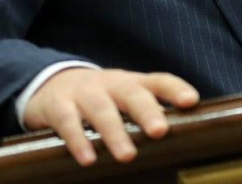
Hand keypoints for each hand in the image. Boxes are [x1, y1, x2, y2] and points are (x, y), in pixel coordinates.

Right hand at [22, 67, 199, 165]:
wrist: (51, 83)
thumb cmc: (101, 98)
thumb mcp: (124, 99)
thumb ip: (148, 113)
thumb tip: (183, 140)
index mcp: (132, 83)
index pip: (159, 81)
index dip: (175, 89)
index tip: (190, 101)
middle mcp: (111, 84)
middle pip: (131, 93)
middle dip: (146, 111)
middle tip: (160, 131)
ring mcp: (84, 92)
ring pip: (101, 109)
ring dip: (114, 132)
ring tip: (127, 156)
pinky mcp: (58, 105)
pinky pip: (68, 121)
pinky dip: (78, 140)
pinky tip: (88, 159)